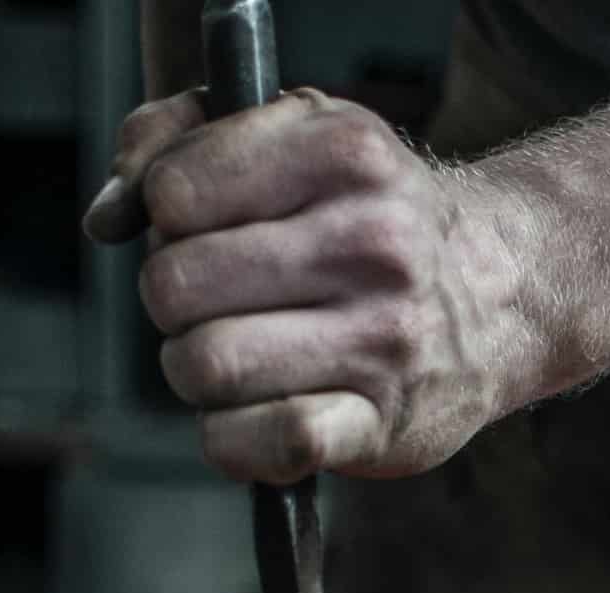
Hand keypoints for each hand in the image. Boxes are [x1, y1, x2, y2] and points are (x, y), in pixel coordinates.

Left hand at [83, 91, 534, 483]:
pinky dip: (235, 440)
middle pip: (174, 286)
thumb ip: (178, 138)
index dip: (166, 214)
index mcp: (343, 154)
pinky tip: (254, 418)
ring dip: (196, 372)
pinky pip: (270, 441)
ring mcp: (383, 338)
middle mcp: (373, 242)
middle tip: (217, 302)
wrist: (503, 291)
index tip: (203, 225)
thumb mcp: (295, 133)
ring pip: (203, 365)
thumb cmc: (370, 213)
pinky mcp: (382, 424)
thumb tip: (107, 217)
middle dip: (174, 301)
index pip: (173, 192)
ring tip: (237, 356)